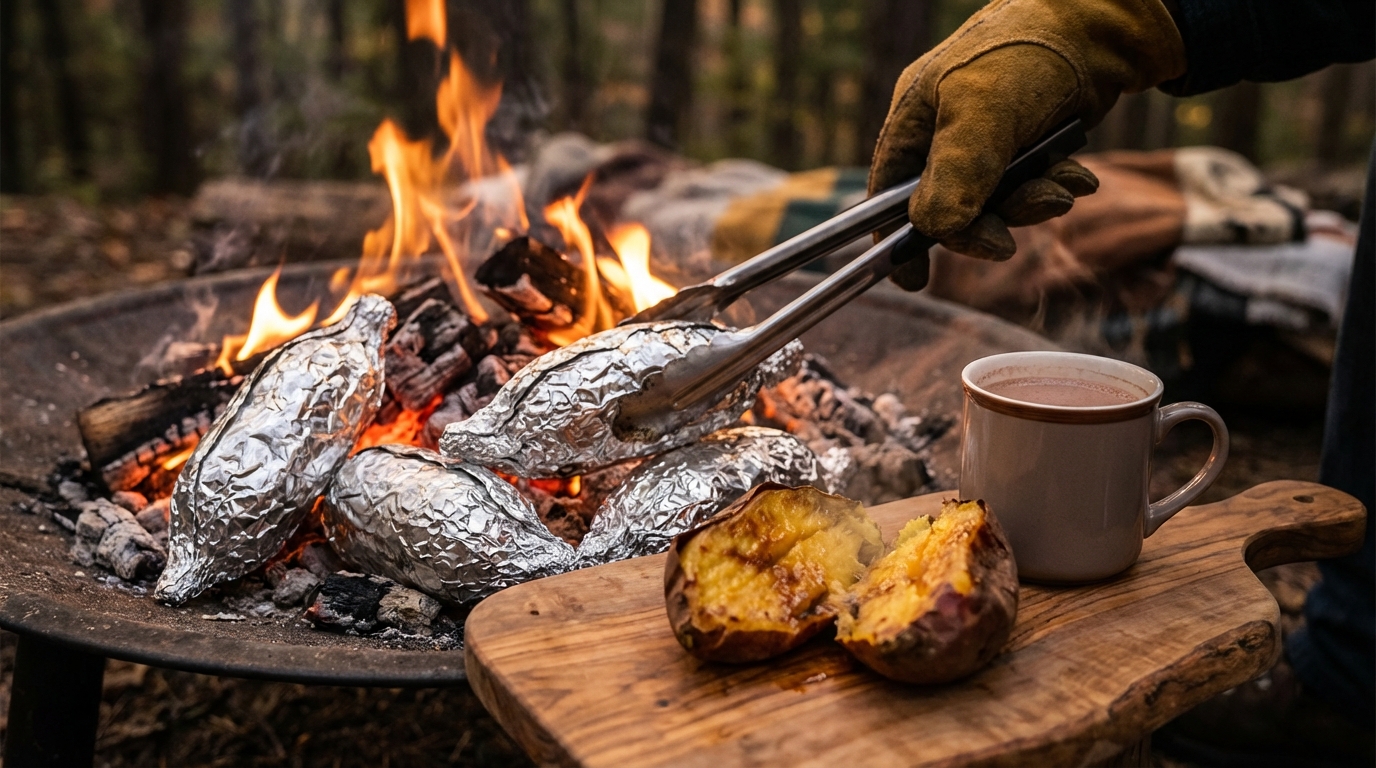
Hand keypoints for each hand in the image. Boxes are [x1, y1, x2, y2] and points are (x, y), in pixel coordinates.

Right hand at [870, 0, 1185, 280]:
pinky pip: (1029, 184)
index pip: (888, 194)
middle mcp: (944, 133)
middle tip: (1008, 240)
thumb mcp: (982, 113)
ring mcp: (986, 140)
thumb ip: (955, 174)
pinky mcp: (1026, 142)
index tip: (910, 280)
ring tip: (1064, 191)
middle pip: (947, 206)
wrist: (1100, 25)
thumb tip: (936, 231)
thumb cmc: (1027, 53)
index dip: (894, 238)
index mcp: (914, 121)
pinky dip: (1053, 186)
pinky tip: (1078, 176)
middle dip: (985, 223)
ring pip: (996, 201)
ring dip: (1030, 205)